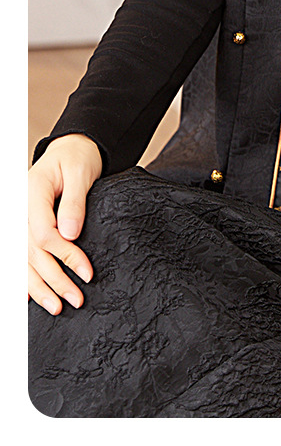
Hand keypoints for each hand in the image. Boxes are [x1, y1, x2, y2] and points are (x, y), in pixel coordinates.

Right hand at [28, 134, 101, 314]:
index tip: (87, 271)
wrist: (71, 148)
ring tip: (56, 307)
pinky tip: (29, 296)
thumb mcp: (81, 172)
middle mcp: (20, 209)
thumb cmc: (78, 157)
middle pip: (32, 252)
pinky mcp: (25, 226)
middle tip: (75, 300)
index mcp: (31, 192)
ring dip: (39, 286)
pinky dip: (25, 277)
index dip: (65, 255)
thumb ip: (75, 202)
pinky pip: (20, 256)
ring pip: (23, 259)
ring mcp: (19, 219)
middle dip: (54, 279)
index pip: (43, 233)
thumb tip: (71, 234)